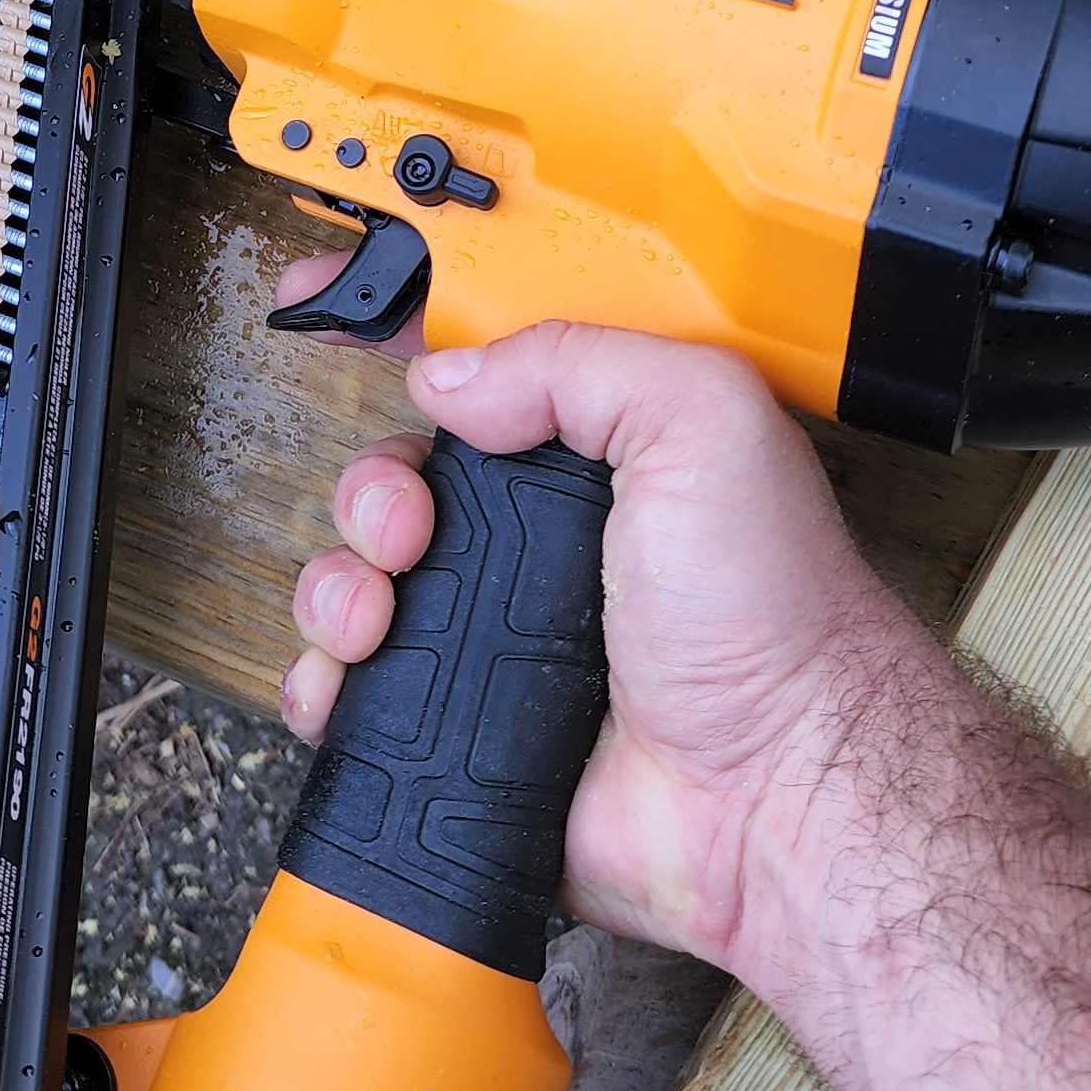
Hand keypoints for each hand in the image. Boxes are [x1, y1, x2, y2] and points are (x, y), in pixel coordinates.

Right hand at [281, 274, 907, 968]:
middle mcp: (543, 541)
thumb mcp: (702, 418)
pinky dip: (330, 682)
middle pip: (399, 481)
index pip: (481, 369)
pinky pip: (354, 695)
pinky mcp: (463, 727)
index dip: (398, 331)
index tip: (320, 300)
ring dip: (344, 584)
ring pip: (360, 582)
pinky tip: (359, 678)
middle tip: (408, 525)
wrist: (769, 790)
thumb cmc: (770, 614)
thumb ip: (578, 360)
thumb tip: (452, 377)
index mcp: (598, 454)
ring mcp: (497, 637)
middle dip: (374, 489)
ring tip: (383, 613)